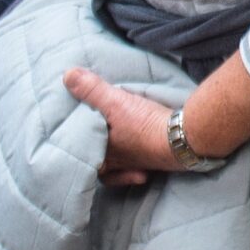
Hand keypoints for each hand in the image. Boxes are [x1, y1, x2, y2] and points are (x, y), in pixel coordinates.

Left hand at [63, 68, 183, 185]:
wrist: (181, 139)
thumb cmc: (144, 124)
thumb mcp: (115, 102)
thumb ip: (92, 90)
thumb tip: (67, 76)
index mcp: (102, 153)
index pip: (79, 153)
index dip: (72, 146)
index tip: (69, 136)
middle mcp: (116, 164)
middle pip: (97, 164)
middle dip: (92, 158)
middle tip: (86, 147)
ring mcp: (134, 166)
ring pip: (115, 170)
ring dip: (111, 166)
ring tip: (106, 159)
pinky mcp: (151, 163)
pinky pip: (135, 172)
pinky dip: (132, 174)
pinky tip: (137, 172)